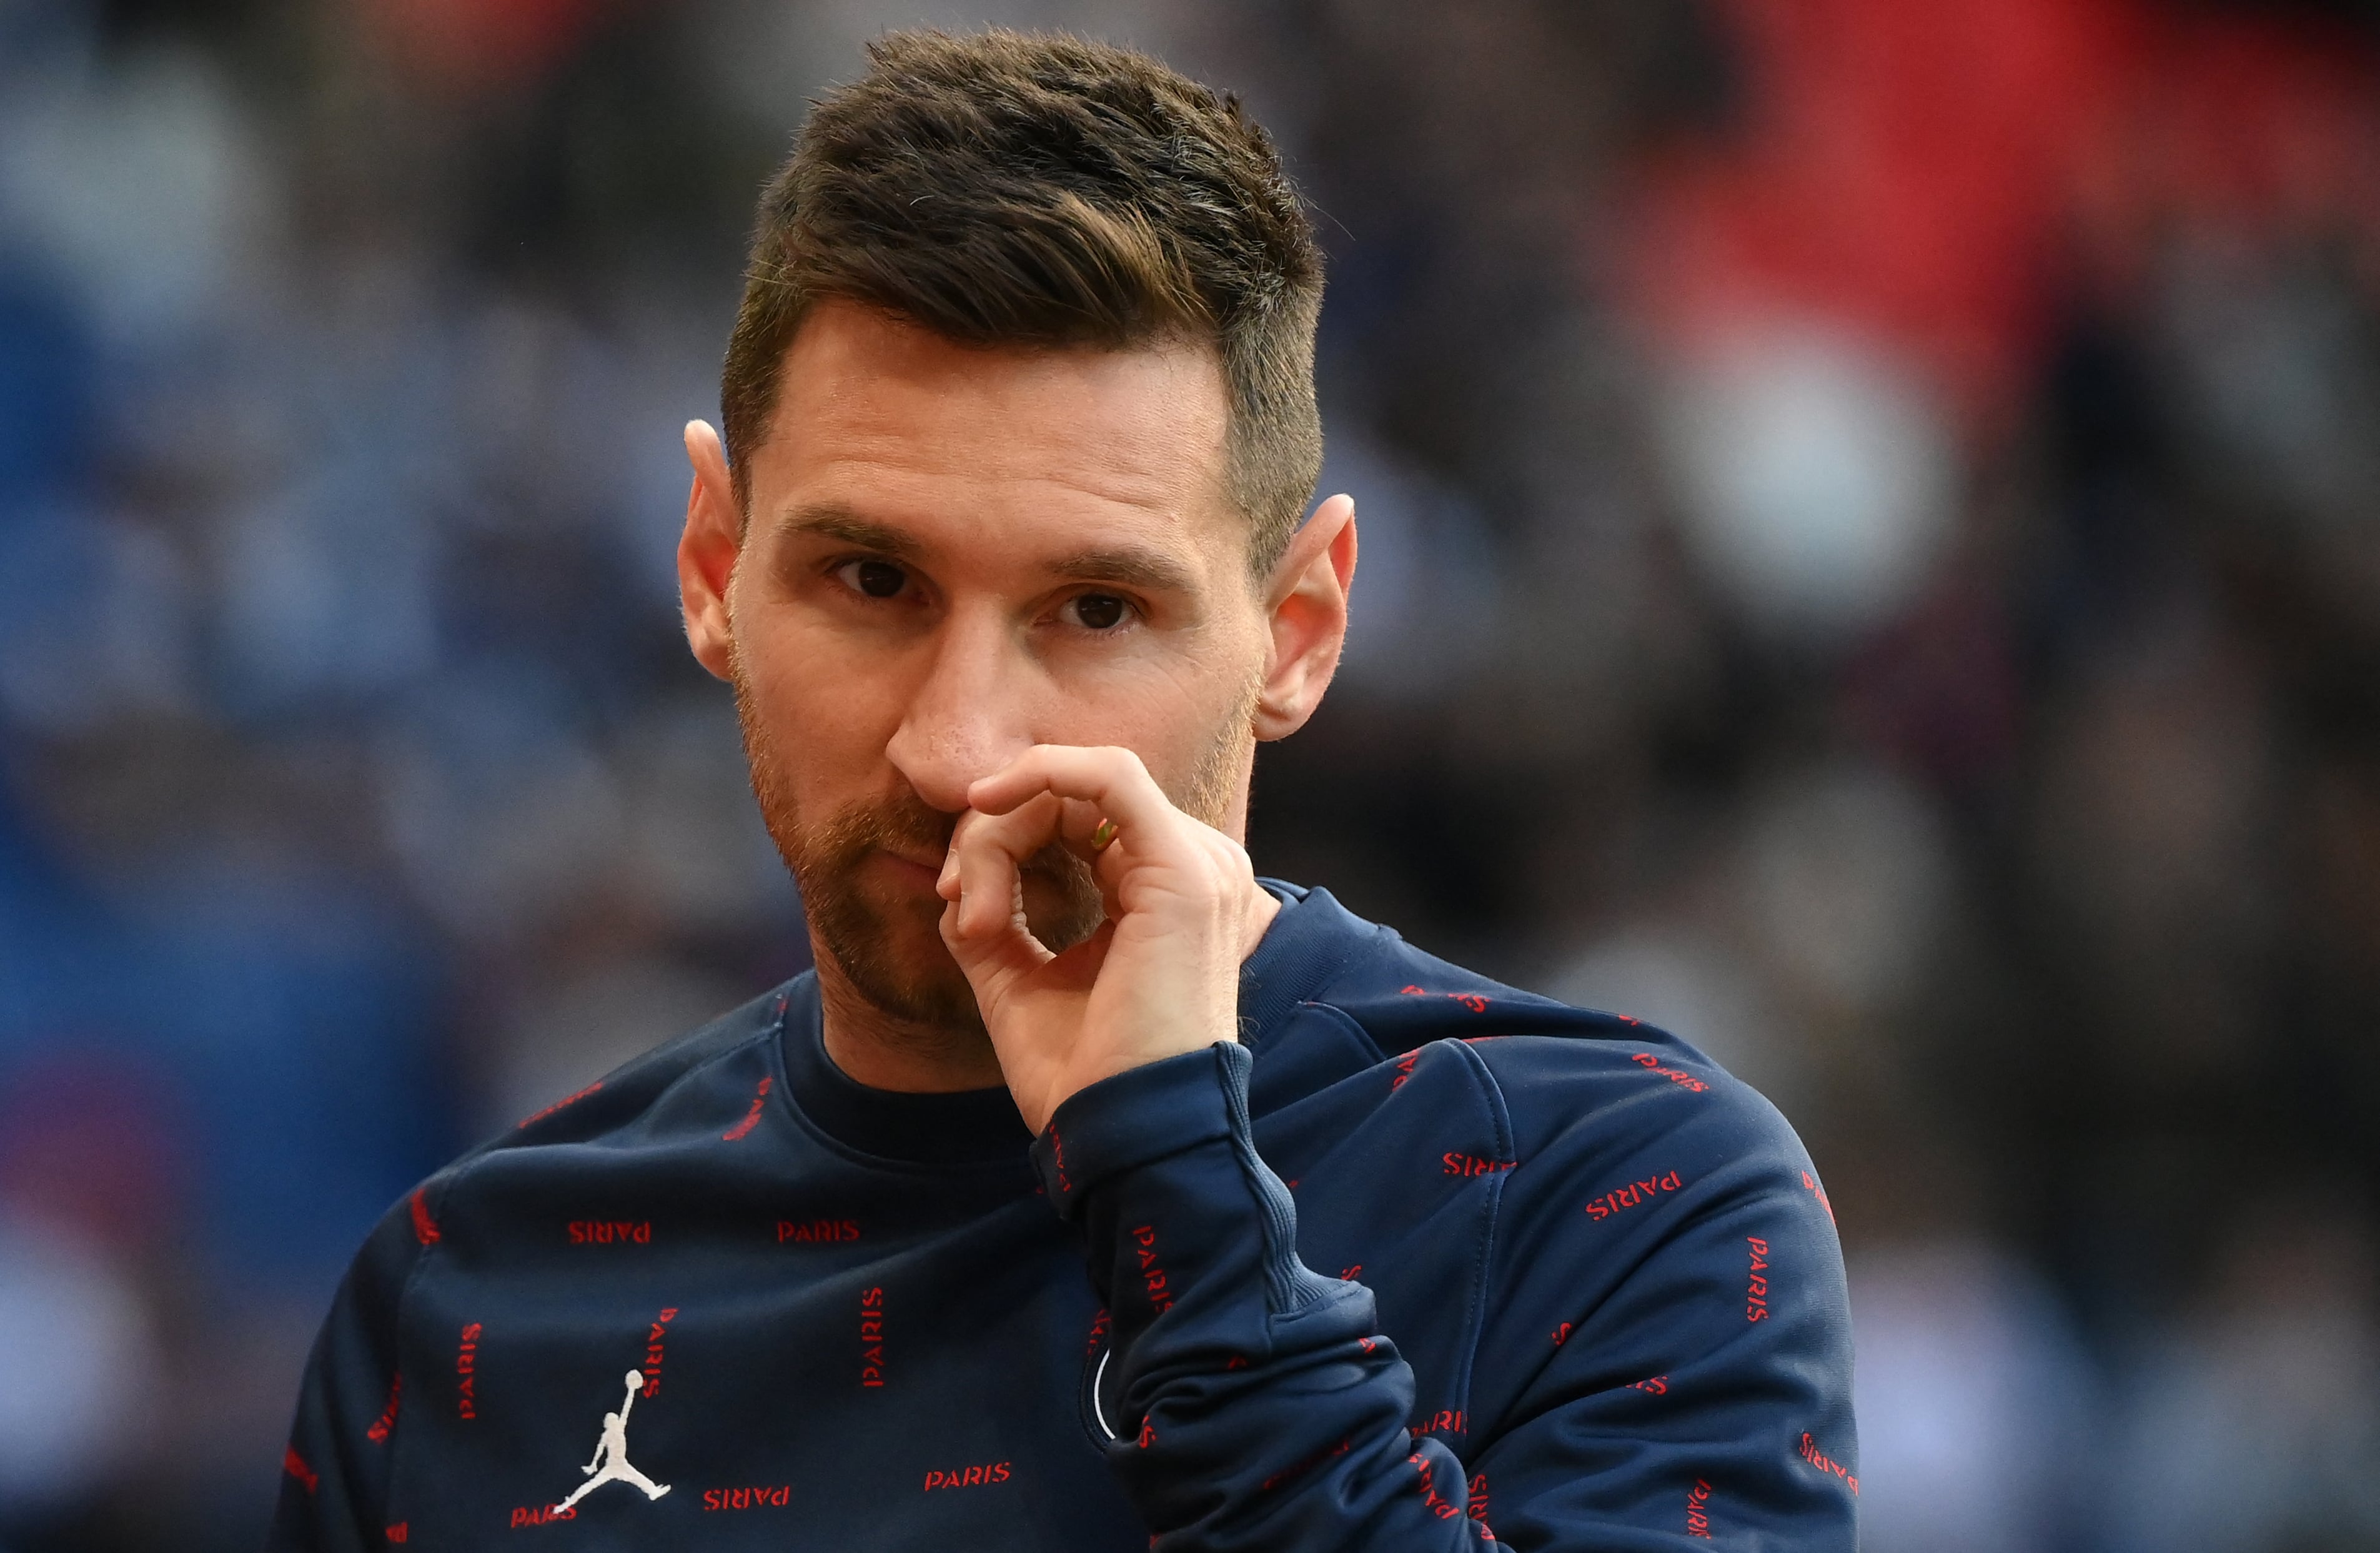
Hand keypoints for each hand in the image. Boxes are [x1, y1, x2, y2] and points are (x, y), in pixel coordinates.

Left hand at [936, 745, 1274, 1133]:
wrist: (1122, 1131)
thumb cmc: (1083, 1076)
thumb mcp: (1018, 982)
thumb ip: (995, 918)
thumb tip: (956, 881)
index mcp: (1163, 894)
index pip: (1078, 823)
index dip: (1003, 840)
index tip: (954, 899)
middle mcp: (1192, 870)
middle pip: (1075, 799)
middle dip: (994, 830)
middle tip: (951, 893)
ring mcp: (1196, 865)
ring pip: (1079, 787)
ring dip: (1003, 827)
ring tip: (970, 900)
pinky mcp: (1183, 869)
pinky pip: (1109, 777)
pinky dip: (1041, 777)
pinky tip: (987, 807)